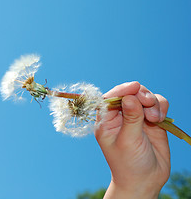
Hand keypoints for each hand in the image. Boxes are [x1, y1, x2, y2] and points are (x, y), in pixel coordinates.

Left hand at [95, 81, 169, 198]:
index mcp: (106, 120)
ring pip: (145, 97)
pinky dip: (161, 107)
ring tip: (154, 118)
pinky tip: (160, 120)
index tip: (134, 87)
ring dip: (153, 102)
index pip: (110, 98)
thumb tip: (129, 97)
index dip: (121, 90)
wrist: (145, 181)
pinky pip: (158, 105)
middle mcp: (120, 116)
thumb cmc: (128, 164)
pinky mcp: (152, 121)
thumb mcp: (128, 140)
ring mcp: (137, 117)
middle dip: (140, 94)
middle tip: (148, 103)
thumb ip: (131, 118)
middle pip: (129, 93)